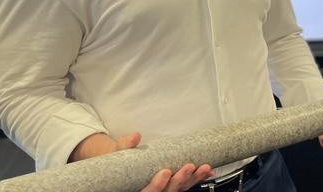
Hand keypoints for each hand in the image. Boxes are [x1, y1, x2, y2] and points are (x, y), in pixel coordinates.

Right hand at [70, 132, 212, 190]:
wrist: (118, 165)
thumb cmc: (117, 160)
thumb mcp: (116, 153)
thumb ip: (124, 146)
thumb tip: (135, 137)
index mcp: (135, 188)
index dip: (157, 185)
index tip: (166, 172)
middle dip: (179, 181)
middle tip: (189, 167)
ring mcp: (162, 190)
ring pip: (178, 190)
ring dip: (192, 180)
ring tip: (204, 168)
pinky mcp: (171, 186)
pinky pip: (184, 186)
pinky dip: (195, 179)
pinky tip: (206, 173)